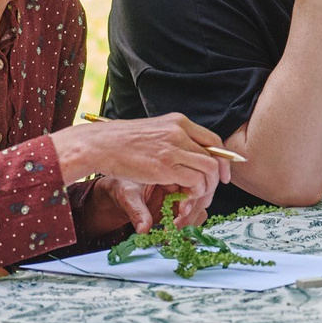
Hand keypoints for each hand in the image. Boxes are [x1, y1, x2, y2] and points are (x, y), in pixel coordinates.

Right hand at [49, 115, 231, 214]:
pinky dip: (194, 194)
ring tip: (192, 200)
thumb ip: (173, 142)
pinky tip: (182, 200)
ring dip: (206, 190)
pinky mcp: (165, 166)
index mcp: (177, 122)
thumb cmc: (120, 141)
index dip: (223, 159)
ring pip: (209, 170)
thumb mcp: (153, 133)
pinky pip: (195, 182)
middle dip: (217, 179)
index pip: (213, 139)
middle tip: (209, 193)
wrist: (99, 145)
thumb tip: (191, 157)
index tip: (222, 174)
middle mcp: (179, 132)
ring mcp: (173, 148)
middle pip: (215, 156)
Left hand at [94, 176, 207, 233]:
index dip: (192, 196)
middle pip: (201, 193)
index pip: (194, 178)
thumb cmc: (119, 186)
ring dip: (190, 219)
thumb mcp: (126, 195)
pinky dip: (185, 223)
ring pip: (198, 205)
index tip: (182, 211)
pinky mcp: (176, 205)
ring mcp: (179, 192)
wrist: (114, 192)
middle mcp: (178, 178)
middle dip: (193, 211)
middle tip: (178, 225)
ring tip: (174, 230)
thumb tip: (143, 229)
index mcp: (170, 167)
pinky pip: (189, 214)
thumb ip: (137, 211)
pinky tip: (173, 230)